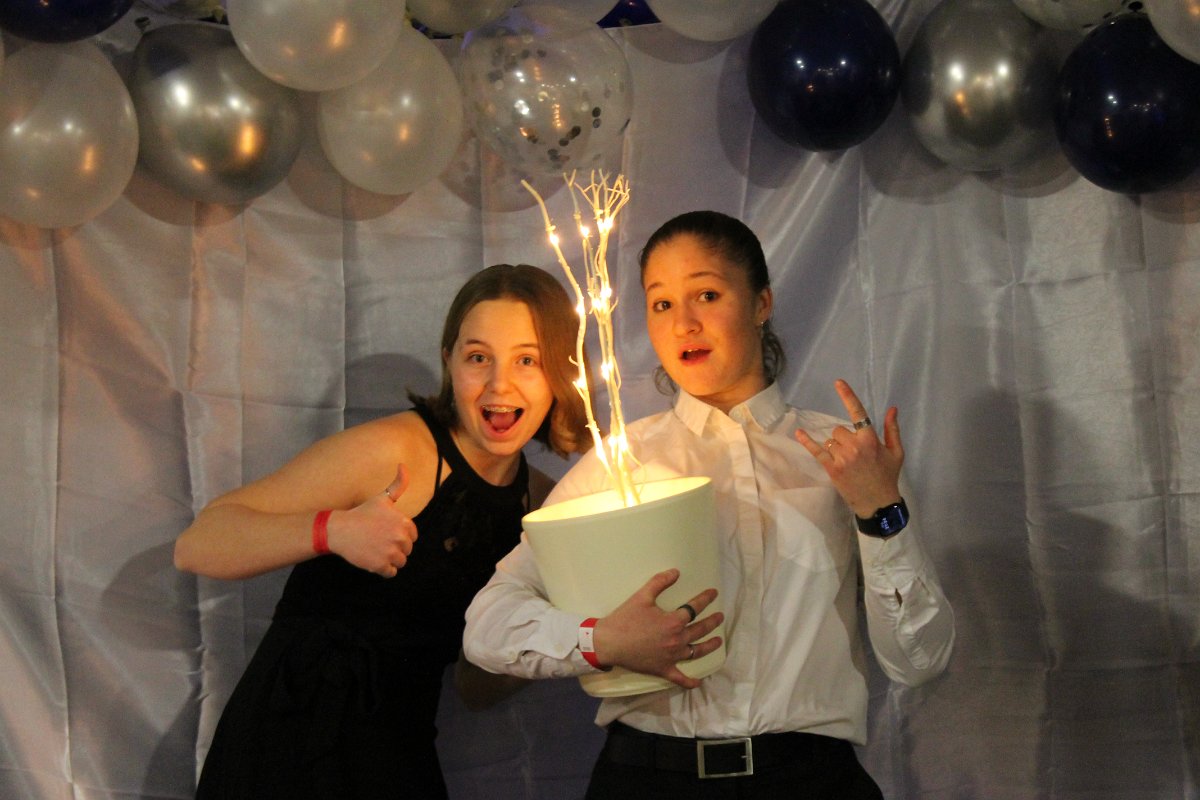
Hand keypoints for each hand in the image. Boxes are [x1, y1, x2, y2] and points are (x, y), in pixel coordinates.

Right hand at [327, 464, 418, 576]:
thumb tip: (403, 465)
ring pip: (401, 562)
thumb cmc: (361, 513)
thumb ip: (398, 484)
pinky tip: (374, 559)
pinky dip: (384, 569)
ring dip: (391, 559)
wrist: (340, 529)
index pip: (413, 536)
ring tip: (377, 550)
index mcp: (403, 523)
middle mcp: (400, 538)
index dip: (400, 535)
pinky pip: (391, 573)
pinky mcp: (380, 565)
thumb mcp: (382, 498)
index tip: (387, 532)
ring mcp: (390, 553)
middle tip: (379, 541)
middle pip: (407, 549)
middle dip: (396, 547)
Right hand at [593, 568, 722, 688]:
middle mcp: (677, 640)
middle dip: (712, 622)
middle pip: (700, 629)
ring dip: (709, 646)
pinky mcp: (663, 669)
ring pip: (696, 652)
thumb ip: (660, 582)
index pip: (694, 608)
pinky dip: (690, 682)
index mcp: (673, 621)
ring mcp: (672, 657)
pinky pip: (680, 678)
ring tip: (718, 641)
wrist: (609, 642)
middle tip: (720, 617)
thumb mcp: (642, 596)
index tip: (713, 593)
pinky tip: (698, 682)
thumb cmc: (625, 618)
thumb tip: (676, 572)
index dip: (705, 599)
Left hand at [794, 379, 903, 517]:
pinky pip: (816, 451)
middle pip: (840, 429)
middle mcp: (855, 446)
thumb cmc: (887, 476)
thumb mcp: (896, 452)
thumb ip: (892, 429)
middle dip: (845, 437)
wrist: (878, 503)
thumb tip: (892, 408)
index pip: (858, 413)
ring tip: (848, 461)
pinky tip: (799, 433)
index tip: (838, 383)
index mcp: (871, 439)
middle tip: (856, 453)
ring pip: (831, 440)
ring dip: (836, 446)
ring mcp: (842, 457)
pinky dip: (807, 442)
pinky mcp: (831, 468)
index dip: (848, 396)